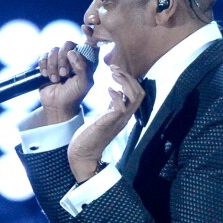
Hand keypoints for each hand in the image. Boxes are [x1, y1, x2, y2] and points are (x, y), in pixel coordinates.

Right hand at [37, 31, 96, 124]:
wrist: (57, 105)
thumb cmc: (74, 95)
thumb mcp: (85, 83)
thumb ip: (83, 67)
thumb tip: (72, 52)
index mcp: (88, 59)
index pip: (90, 41)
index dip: (89, 32)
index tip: (84, 27)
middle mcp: (74, 56)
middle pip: (68, 44)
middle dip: (63, 59)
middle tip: (64, 74)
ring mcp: (60, 59)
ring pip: (54, 50)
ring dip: (53, 66)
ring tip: (55, 79)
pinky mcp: (47, 63)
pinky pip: (43, 56)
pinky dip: (43, 65)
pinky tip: (45, 75)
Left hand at [68, 64, 144, 180]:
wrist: (82, 154)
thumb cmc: (90, 135)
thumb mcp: (104, 116)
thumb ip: (112, 105)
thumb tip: (116, 91)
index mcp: (124, 114)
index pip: (138, 93)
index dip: (130, 79)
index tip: (116, 69)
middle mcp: (124, 117)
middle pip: (139, 92)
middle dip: (129, 77)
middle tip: (114, 67)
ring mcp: (118, 120)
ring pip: (134, 98)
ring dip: (125, 83)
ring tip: (113, 74)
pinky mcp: (109, 124)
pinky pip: (120, 108)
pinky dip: (117, 96)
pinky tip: (108, 89)